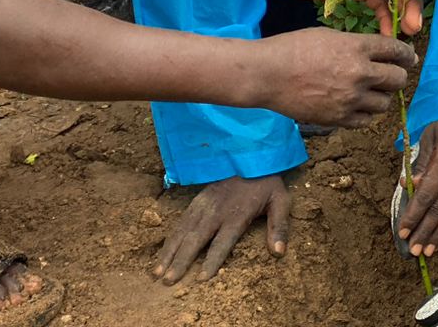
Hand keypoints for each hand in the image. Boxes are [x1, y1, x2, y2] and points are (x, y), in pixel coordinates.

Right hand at [152, 175, 289, 283]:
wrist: (252, 156)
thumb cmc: (267, 185)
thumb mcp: (281, 202)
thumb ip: (279, 227)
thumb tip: (279, 252)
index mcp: (237, 214)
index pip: (222, 242)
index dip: (212, 260)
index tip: (201, 279)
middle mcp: (216, 211)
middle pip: (195, 239)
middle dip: (181, 261)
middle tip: (168, 281)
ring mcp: (204, 205)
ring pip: (183, 231)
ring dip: (169, 252)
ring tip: (156, 272)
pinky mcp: (197, 201)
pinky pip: (180, 222)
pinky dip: (170, 239)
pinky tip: (163, 253)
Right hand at [257, 26, 415, 126]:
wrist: (267, 74)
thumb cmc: (295, 48)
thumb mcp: (330, 36)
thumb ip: (358, 44)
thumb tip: (381, 52)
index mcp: (357, 48)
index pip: (397, 51)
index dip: (407, 54)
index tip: (409, 58)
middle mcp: (359, 74)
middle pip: (398, 79)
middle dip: (398, 75)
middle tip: (393, 74)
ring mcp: (350, 99)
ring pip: (385, 102)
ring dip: (382, 96)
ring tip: (372, 90)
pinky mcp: (339, 118)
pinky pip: (366, 120)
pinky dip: (366, 113)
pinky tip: (358, 105)